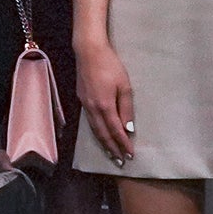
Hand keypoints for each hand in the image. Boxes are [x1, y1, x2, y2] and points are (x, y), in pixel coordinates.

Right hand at [77, 39, 134, 160]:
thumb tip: (128, 128)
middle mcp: (92, 108)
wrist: (88, 52)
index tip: (130, 155)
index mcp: (104, 106)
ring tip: (111, 153)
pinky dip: (96, 132)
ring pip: (94, 129)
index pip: (115, 130)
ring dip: (103, 143)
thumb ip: (126, 108)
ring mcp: (85, 104)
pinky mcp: (82, 99)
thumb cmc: (110, 66)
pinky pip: (89, 122)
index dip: (123, 144)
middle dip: (112, 149)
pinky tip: (100, 135)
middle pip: (102, 134)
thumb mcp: (124, 86)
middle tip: (120, 161)